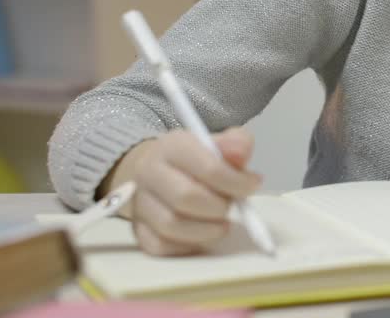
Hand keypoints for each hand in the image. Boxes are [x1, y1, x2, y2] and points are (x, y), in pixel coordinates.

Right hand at [119, 127, 262, 255]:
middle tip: (232, 206)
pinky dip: (188, 245)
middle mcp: (149, 172)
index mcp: (172, 146)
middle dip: (219, 207)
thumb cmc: (195, 159)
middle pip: (186, 197)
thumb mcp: (216, 143)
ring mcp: (140, 202)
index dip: (235, 181)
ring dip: (206, 230)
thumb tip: (241, 153)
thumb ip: (234, 144)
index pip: (207, 167)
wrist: (156, 170)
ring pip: (172, 225)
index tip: (252, 185)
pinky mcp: (137, 229)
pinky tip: (202, 234)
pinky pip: (161, 246)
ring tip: (221, 223)